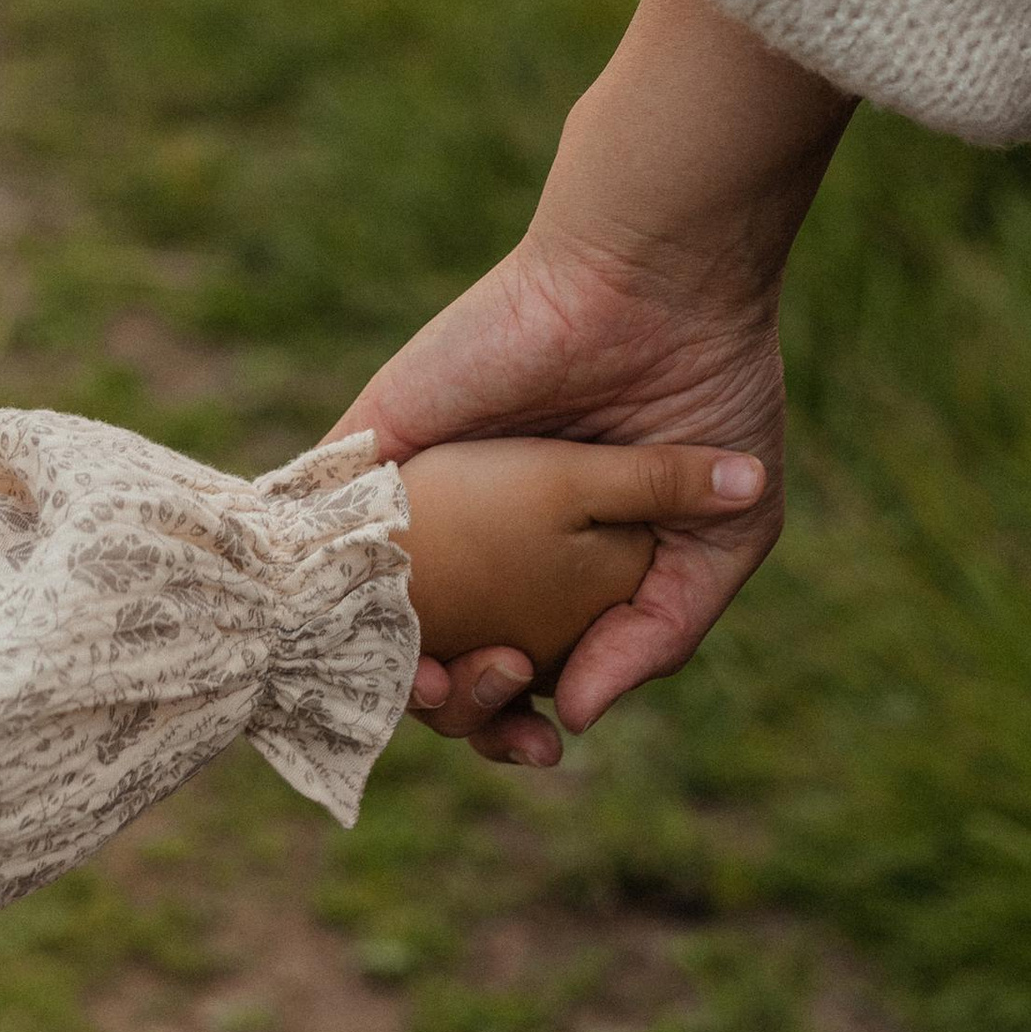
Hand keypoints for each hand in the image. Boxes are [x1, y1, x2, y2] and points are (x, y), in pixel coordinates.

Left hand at [336, 0, 850, 766]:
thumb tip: (574, 716)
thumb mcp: (722, 536)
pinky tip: (336, 629)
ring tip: (435, 687)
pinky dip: (308, 582)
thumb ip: (659, 631)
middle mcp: (479, 541)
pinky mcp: (375, 439)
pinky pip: (308, 522)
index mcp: (552, 570)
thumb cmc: (708, 393)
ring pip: (362, 613)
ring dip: (381, 669)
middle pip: (428, 660)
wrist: (660, 285)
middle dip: (451, 711)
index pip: (507, 676)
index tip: (541, 746)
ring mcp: (421, 495)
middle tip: (494, 698)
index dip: (510, 728)